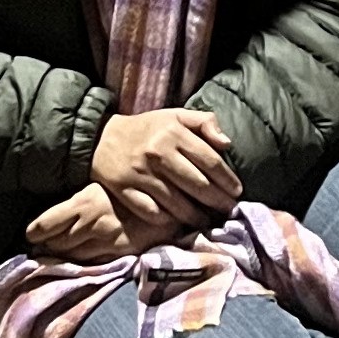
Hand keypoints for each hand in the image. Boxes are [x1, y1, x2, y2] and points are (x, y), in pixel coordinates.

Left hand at [25, 182, 131, 263]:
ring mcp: (105, 241)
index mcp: (83, 201)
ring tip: (55, 256)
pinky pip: (91, 264)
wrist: (168, 200)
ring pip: (70, 257)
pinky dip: (81, 265)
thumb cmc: (132, 188)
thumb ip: (79, 201)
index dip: (34, 232)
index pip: (45, 224)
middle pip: (55, 244)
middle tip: (40, 248)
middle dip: (45, 247)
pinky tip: (78, 263)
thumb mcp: (101, 186)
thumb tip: (54, 215)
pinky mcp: (118, 253)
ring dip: (60, 258)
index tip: (32, 235)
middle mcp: (90, 223)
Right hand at [92, 104, 239, 235]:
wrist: (101, 138)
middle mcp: (158, 153)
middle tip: (229, 211)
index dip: (228, 179)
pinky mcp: (125, 191)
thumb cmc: (147, 129)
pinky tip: (178, 222)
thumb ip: (204, 122)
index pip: (210, 161)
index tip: (237, 191)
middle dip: (218, 201)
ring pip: (177, 203)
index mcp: (174, 133)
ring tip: (208, 221)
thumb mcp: (175, 115)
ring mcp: (141, 174)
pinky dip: (167, 220)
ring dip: (196, 216)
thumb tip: (227, 144)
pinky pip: (152, 213)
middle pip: (198, 185)